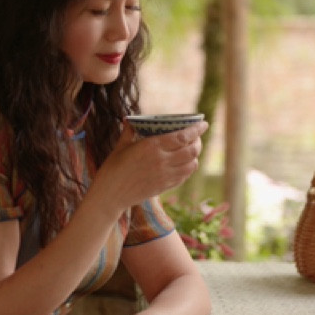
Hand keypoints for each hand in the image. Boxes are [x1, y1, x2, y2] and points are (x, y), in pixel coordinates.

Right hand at [91, 119, 207, 213]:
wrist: (110, 194)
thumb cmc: (112, 168)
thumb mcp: (121, 145)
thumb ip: (130, 131)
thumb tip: (130, 119)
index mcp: (152, 146)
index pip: (183, 136)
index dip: (197, 129)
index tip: (204, 124)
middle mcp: (162, 160)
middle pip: (192, 150)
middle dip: (198, 142)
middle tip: (197, 137)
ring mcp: (165, 175)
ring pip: (192, 164)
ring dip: (195, 156)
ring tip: (192, 150)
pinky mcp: (165, 187)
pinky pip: (184, 176)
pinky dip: (189, 168)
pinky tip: (185, 164)